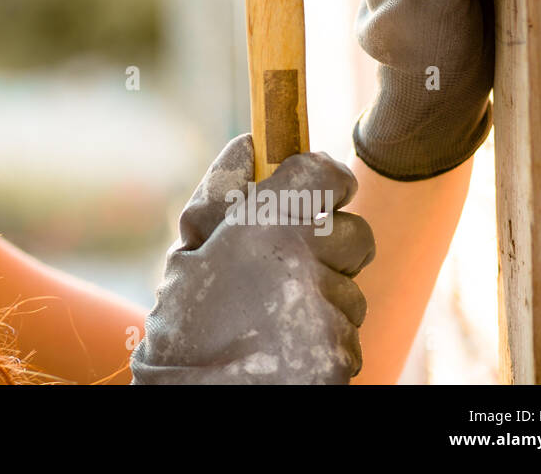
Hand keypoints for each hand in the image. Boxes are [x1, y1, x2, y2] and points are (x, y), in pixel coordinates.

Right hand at [130, 134, 374, 383]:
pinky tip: (286, 345)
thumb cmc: (184, 320)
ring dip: (324, 297)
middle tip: (290, 265)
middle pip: (356, 233)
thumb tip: (250, 142)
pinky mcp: (341, 356)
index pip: (326, 174)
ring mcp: (327, 314)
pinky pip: (348, 332)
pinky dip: (324, 338)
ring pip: (351, 289)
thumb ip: (222, 191)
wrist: (193, 397)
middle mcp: (304, 264)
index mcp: (265, 225)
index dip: (325, 181)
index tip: (319, 192)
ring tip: (277, 316)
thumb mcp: (188, 249)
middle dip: (331, 245)